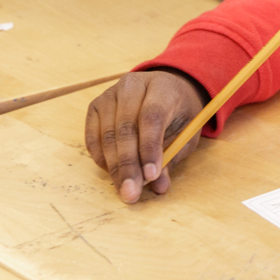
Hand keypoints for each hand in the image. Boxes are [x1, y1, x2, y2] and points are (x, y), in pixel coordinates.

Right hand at [84, 70, 208, 203]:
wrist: (164, 89)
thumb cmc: (177, 113)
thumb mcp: (186, 132)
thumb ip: (172, 156)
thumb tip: (159, 185)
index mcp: (161, 87)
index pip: (151, 116)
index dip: (149, 148)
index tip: (151, 176)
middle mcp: (132, 86)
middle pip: (126, 128)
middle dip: (129, 165)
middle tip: (132, 193)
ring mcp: (110, 94)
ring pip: (107, 135)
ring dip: (115, 168)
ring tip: (125, 191)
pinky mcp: (95, 106)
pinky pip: (94, 138)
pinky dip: (103, 159)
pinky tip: (114, 173)